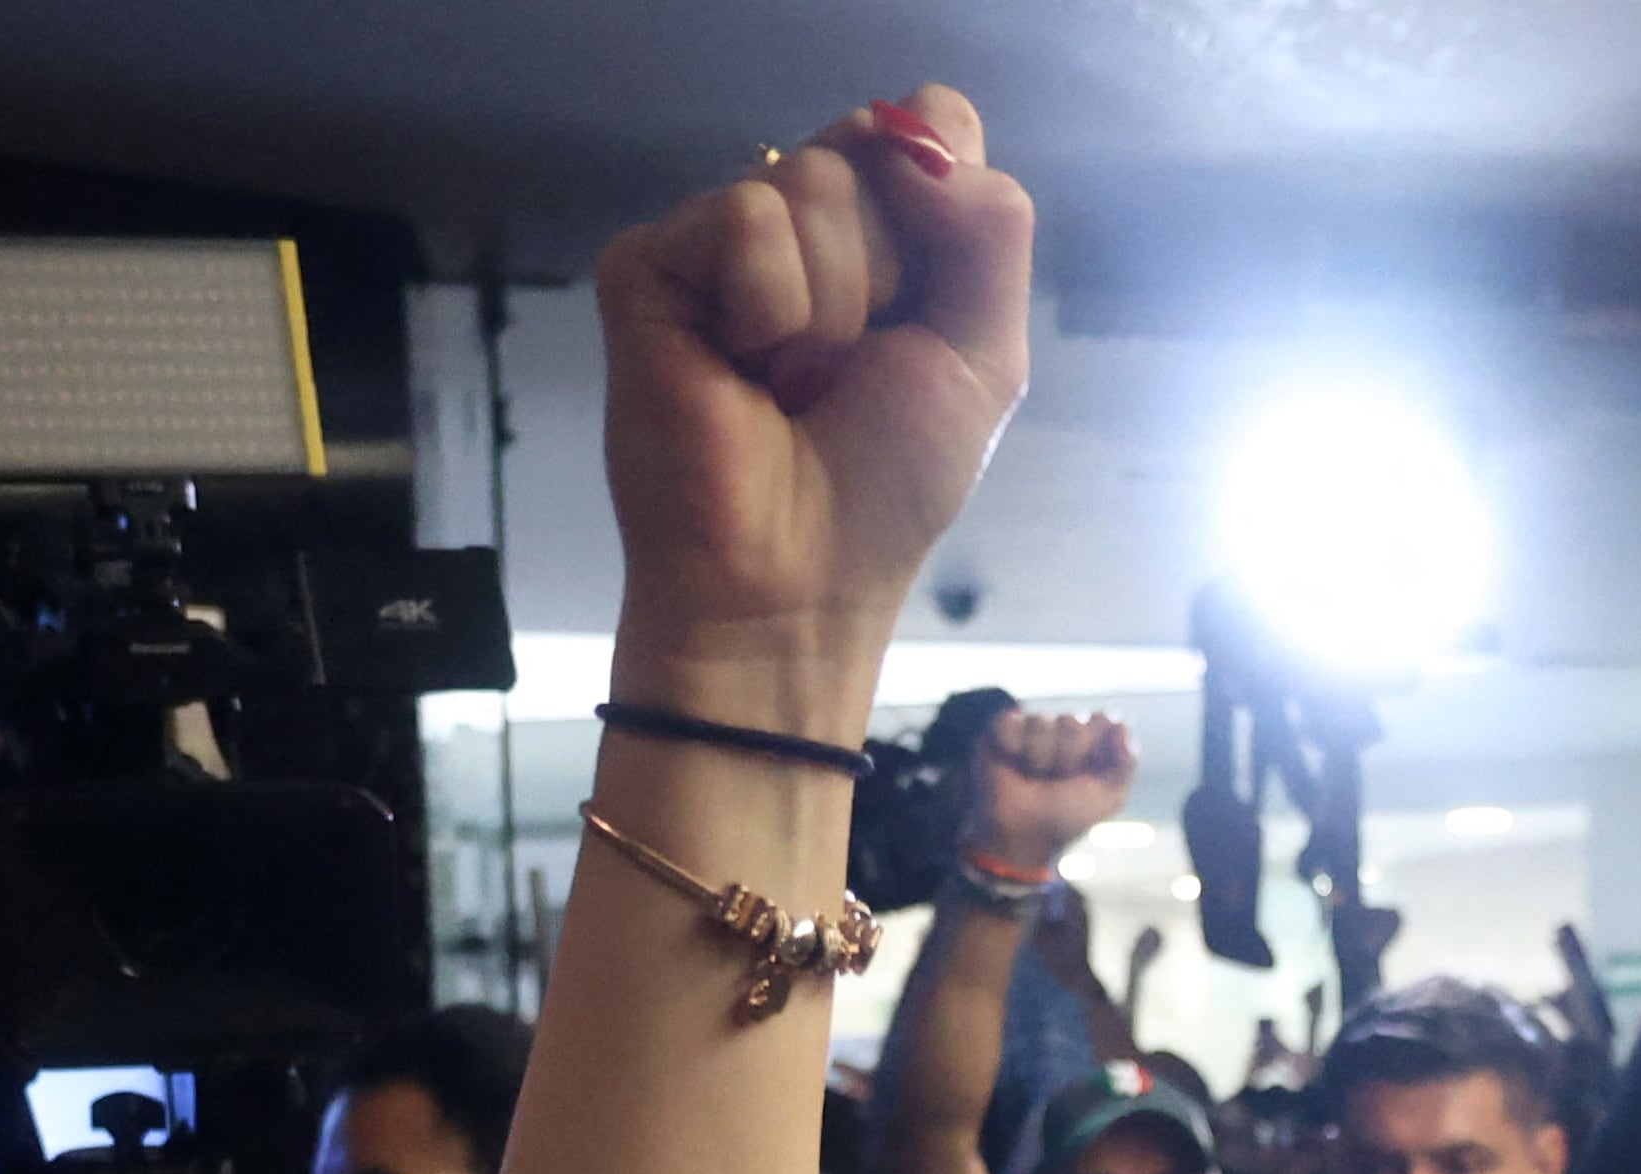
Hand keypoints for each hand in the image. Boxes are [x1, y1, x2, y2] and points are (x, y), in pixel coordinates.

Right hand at [595, 90, 1031, 726]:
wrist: (798, 581)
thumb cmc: (883, 486)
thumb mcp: (985, 351)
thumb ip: (990, 223)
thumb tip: (918, 129)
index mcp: (877, 235)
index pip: (930, 125)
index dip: (945, 192)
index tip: (927, 300)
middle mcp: (793, 225)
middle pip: (873, 143)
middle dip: (893, 269)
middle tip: (853, 364)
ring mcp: (716, 242)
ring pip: (811, 181)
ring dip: (834, 308)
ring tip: (794, 382)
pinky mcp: (650, 264)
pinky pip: (746, 221)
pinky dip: (773, 311)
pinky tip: (743, 371)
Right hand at [966, 707, 1139, 870]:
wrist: (1022, 835)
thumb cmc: (1066, 818)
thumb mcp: (1109, 797)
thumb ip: (1126, 762)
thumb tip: (1121, 724)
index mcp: (1095, 741)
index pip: (1105, 720)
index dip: (1096, 749)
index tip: (1088, 774)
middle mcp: (1065, 728)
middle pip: (1073, 720)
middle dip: (1067, 757)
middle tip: (1057, 781)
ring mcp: (1034, 727)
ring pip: (1041, 721)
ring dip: (1038, 758)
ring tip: (1032, 778)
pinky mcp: (1002, 729)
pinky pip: (1012, 722)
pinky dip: (1012, 748)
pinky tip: (1012, 765)